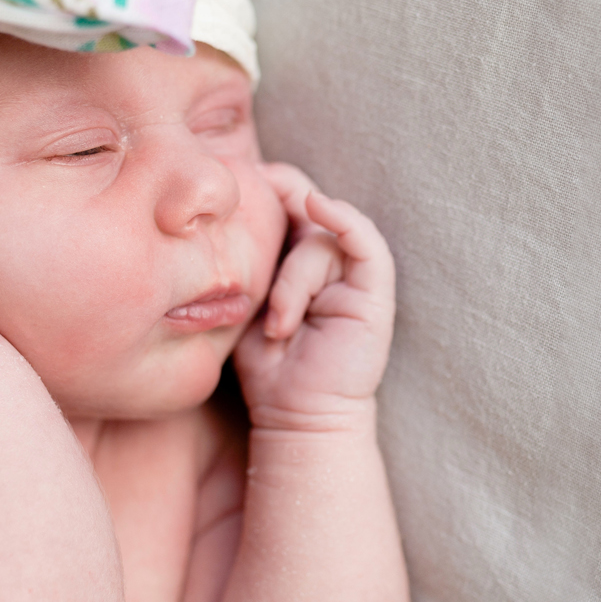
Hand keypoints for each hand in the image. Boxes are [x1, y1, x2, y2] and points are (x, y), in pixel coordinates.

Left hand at [234, 164, 394, 430]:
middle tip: (253, 185)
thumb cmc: (268, 366)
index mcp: (301, 261)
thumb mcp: (248, 302)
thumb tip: (226, 215)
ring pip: (320, 238)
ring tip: (277, 327)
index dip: (266, 188)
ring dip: (291, 280)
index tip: (231, 185)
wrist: (296, 416)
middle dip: (278, 194)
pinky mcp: (374, 293)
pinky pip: (364, 242)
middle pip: (308, 205)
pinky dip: (342, 219)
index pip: (287, 206)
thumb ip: (251, 260)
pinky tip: (319, 207)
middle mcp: (332, 263)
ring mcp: (355, 276)